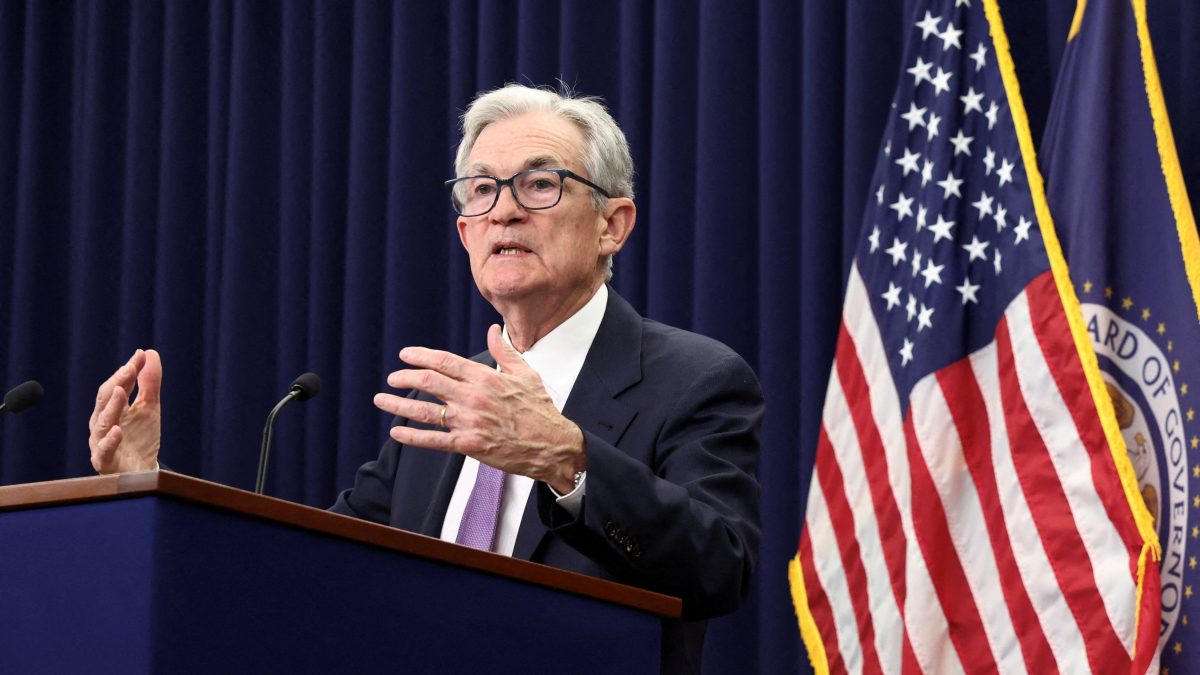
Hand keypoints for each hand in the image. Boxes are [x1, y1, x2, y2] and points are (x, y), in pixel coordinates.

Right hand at [89, 349, 162, 473]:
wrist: (142, 471)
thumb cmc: (141, 438)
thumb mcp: (149, 407)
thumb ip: (149, 383)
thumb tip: (150, 353)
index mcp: (112, 408)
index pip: (118, 385)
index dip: (128, 370)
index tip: (140, 355)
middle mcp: (102, 422)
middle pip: (106, 399)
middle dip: (118, 382)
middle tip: (130, 368)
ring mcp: (101, 441)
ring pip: (103, 422)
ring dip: (112, 406)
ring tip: (122, 390)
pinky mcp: (104, 461)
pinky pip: (104, 451)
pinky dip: (110, 441)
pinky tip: (118, 431)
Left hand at [374, 324, 584, 492]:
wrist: (552, 445)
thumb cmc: (540, 410)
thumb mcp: (526, 374)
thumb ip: (505, 351)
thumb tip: (493, 330)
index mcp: (486, 377)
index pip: (445, 362)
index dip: (421, 356)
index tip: (405, 355)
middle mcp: (474, 397)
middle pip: (430, 383)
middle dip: (406, 377)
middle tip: (393, 377)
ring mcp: (470, 422)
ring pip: (426, 411)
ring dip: (399, 405)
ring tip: (382, 400)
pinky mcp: (469, 445)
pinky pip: (434, 440)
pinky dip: (413, 436)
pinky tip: (397, 431)